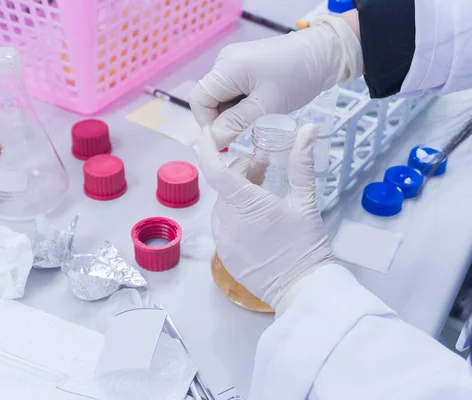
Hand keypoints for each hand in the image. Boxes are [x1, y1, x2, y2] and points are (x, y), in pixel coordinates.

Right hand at [190, 17, 361, 149]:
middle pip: (209, 99)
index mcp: (226, 68)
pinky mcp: (244, 64)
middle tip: (248, 129)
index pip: (199, 101)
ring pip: (221, 97)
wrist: (323, 54)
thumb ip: (235, 123)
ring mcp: (234, 61)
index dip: (207, 123)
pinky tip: (260, 106)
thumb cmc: (298, 77)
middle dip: (224, 118)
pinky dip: (242, 103)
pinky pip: (233, 90)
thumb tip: (212, 140)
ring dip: (234, 112)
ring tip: (259, 116)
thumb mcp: (266, 106)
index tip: (226, 139)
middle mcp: (224, 61)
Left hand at [194, 124, 334, 307]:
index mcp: (245, 204)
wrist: (302, 288)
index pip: (215, 170)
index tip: (205, 133)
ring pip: (223, 205)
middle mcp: (226, 221)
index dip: (206, 148)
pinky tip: (256, 222)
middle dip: (241, 174)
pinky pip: (224, 226)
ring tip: (263, 196)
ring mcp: (222, 240)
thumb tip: (308, 128)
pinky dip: (236, 216)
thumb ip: (301, 163)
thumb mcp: (305, 201)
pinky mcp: (223, 255)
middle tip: (265, 172)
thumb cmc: (306, 244)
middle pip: (224, 186)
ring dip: (237, 195)